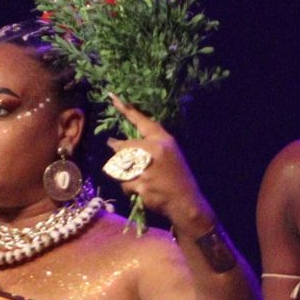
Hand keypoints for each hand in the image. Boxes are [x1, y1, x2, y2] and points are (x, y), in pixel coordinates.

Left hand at [105, 101, 207, 227]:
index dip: (126, 109)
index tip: (112, 97)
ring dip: (125, 174)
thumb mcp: (170, 153)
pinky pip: (125, 184)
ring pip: (121, 166)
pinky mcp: (142, 184)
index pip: (141, 121)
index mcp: (163, 140)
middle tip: (122, 157)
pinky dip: (129, 188)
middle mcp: (155, 151)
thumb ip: (151, 144)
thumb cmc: (177, 177)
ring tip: (139, 179)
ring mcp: (147, 168)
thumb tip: (123, 142)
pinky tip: (141, 191)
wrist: (186, 202)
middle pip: (123, 147)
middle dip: (119, 154)